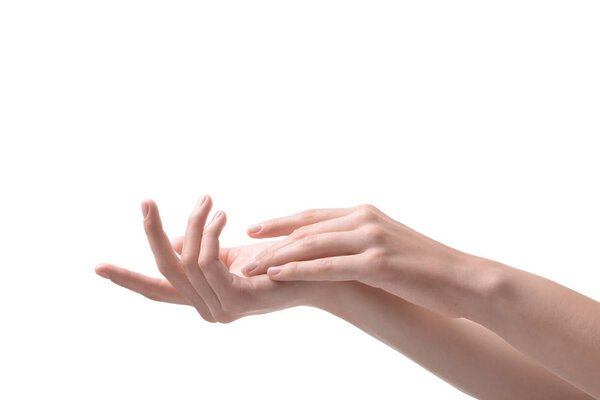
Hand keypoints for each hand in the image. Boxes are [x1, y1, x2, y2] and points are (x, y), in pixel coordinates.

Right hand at [96, 196, 324, 322]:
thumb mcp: (229, 251)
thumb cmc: (275, 259)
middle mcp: (207, 309)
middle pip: (165, 270)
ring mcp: (221, 309)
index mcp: (202, 297)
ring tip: (208, 201)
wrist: (317, 271)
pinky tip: (222, 215)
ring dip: (194, 224)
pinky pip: (208, 262)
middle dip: (152, 233)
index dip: (127, 278)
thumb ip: (198, 250)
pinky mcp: (237, 300)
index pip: (157, 290)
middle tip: (147, 200)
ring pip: (188, 261)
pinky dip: (209, 234)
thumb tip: (171, 240)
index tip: (97, 266)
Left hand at [243, 204, 485, 316]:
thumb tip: (334, 252)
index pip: (313, 216)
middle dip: (271, 242)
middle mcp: (364, 220)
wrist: (465, 278)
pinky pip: (329, 266)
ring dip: (277, 258)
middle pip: (306, 229)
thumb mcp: (387, 247)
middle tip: (242, 250)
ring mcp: (371, 239)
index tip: (255, 229)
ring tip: (250, 267)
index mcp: (364, 214)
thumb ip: (358, 244)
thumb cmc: (425, 267)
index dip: (281, 223)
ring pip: (312, 246)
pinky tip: (278, 275)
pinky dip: (300, 270)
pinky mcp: (378, 262)